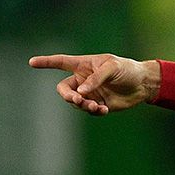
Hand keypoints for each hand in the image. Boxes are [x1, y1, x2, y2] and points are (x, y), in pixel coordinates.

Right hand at [28, 53, 160, 115]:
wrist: (143, 84)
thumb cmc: (127, 69)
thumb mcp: (112, 68)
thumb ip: (96, 78)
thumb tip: (81, 92)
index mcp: (83, 65)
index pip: (60, 62)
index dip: (46, 62)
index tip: (31, 62)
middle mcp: (83, 80)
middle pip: (64, 89)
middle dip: (68, 96)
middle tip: (78, 100)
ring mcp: (90, 93)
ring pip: (76, 102)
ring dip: (83, 105)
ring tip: (96, 106)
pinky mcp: (99, 105)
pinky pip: (89, 111)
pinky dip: (94, 111)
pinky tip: (103, 110)